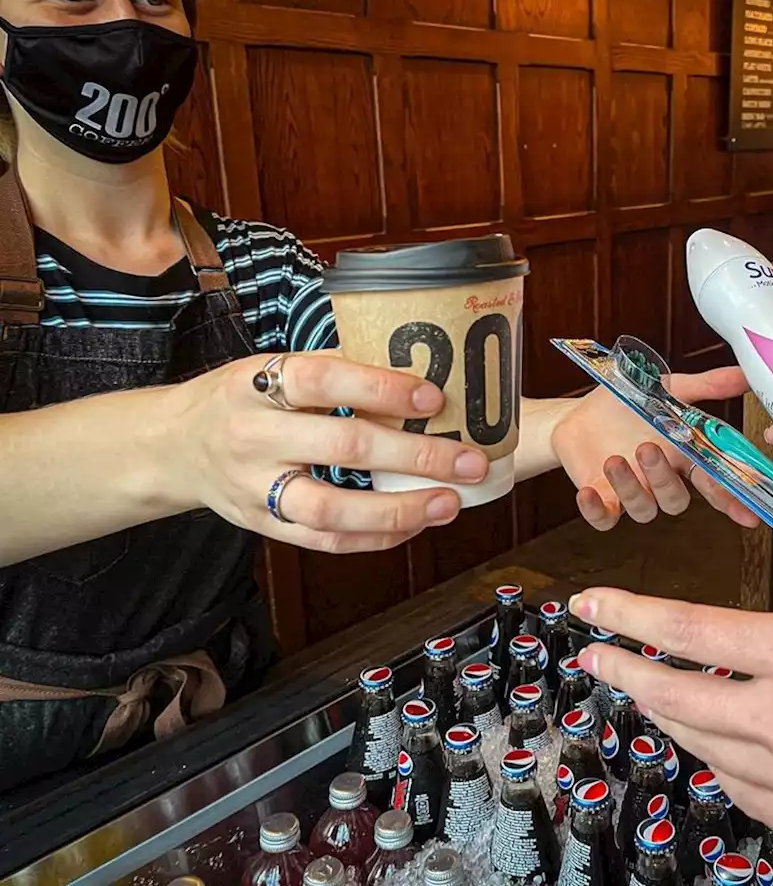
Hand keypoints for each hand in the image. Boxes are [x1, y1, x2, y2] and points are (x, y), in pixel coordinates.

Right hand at [173, 351, 490, 552]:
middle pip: (342, 447)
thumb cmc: (239, 401)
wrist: (170, 448)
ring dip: (399, 510)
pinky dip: (373, 537)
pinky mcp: (261, 526)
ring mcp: (255, 488)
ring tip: (449, 502)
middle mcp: (254, 437)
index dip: (381, 386)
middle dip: (415, 455)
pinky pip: (322, 542)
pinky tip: (413, 525)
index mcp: (257, 383)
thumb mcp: (269, 368)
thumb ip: (331, 369)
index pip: (324, 380)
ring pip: (331, 510)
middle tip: (468, 459)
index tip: (433, 395)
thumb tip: (413, 364)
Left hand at [551, 367, 759, 530]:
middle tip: (648, 448)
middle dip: (664, 479)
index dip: (731, 500)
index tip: (748, 513)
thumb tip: (745, 375)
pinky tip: (588, 493)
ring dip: (631, 487)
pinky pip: (604, 520)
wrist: (577, 414)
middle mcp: (660, 479)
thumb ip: (707, 386)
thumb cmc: (626, 404)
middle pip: (676, 499)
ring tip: (614, 459)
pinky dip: (596, 511)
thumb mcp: (668, 387)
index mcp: (681, 456)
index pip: (713, 483)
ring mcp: (632, 493)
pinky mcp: (602, 500)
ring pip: (644, 509)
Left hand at [571, 547, 772, 885]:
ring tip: (635, 690)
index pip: (698, 632)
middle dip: (625, 669)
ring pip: (698, 741)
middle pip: (677, 692)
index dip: (635, 615)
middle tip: (591, 652)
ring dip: (659, 711)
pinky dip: (710, 758)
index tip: (593, 604)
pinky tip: (708, 749)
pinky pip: (736, 785)